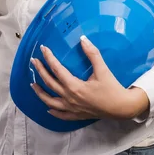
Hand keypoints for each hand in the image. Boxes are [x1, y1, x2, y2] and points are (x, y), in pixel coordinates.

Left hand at [30, 35, 149, 120]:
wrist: (121, 108)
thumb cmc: (112, 88)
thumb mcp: (103, 69)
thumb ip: (92, 53)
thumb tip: (83, 39)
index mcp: (74, 86)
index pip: (57, 69)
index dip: (49, 58)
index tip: (43, 48)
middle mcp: (70, 98)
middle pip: (50, 83)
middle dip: (40, 71)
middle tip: (33, 61)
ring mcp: (72, 108)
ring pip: (50, 101)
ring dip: (40, 92)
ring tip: (32, 85)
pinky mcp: (76, 115)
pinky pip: (60, 115)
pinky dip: (52, 111)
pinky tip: (47, 108)